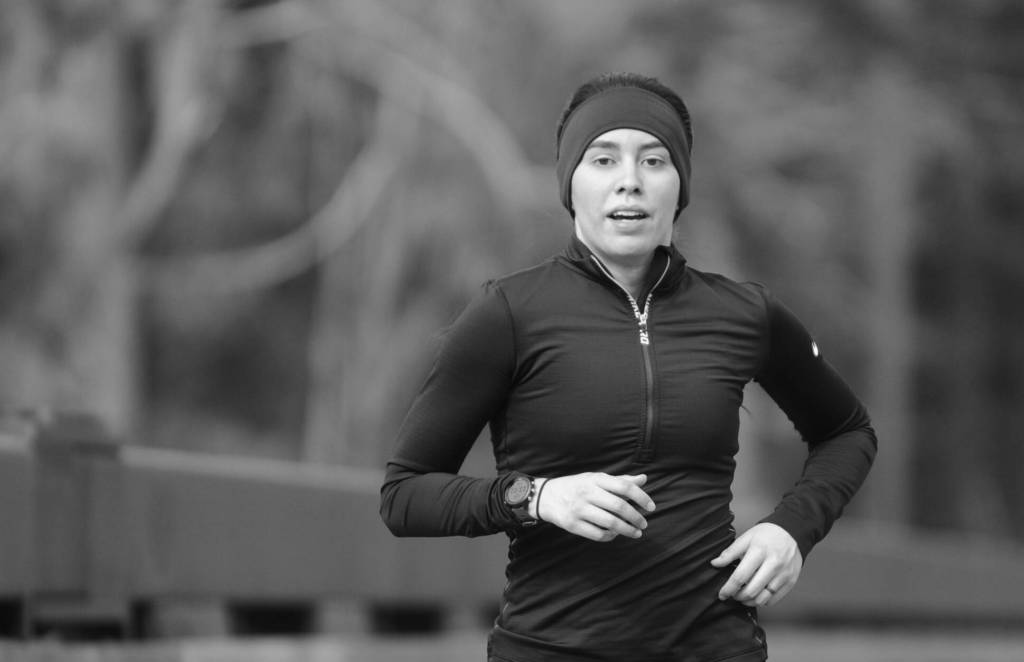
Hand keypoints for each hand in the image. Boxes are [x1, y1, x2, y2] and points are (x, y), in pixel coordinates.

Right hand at [535, 473, 655, 541]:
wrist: (546, 496)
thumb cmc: (577, 486)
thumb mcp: (596, 479)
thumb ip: (620, 480)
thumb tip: (643, 478)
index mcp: (595, 479)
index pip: (624, 487)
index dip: (641, 497)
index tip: (651, 507)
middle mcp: (587, 493)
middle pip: (619, 506)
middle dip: (636, 517)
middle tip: (644, 524)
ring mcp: (579, 509)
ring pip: (610, 523)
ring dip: (627, 530)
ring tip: (636, 533)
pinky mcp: (572, 525)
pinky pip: (598, 534)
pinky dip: (610, 536)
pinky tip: (615, 534)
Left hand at [710, 523, 801, 606]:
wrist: (791, 532)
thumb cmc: (767, 534)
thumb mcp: (746, 538)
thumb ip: (730, 552)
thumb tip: (715, 563)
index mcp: (759, 551)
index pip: (740, 576)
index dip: (728, 588)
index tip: (722, 594)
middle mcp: (773, 564)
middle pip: (752, 590)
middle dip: (738, 597)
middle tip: (733, 595)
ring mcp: (784, 574)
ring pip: (763, 598)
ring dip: (749, 601)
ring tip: (743, 596)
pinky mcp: (791, 581)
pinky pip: (774, 599)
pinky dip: (762, 600)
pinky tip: (757, 594)